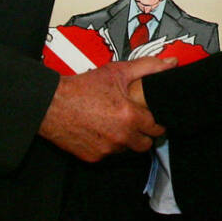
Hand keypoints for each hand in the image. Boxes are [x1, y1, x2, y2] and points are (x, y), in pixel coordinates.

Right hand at [38, 57, 176, 161]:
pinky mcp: (92, 157)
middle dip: (144, 134)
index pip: (157, 128)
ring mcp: (105, 149)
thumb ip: (149, 67)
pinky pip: (108, 154)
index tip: (153, 118)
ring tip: (117, 124)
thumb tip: (171, 63)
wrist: (51, 103)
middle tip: (138, 122)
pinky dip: (108, 145)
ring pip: (126, 150)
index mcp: (129, 116)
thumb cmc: (82, 87)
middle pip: (145, 144)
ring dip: (126, 140)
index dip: (157, 122)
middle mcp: (119, 136)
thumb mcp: (117, 72)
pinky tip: (102, 131)